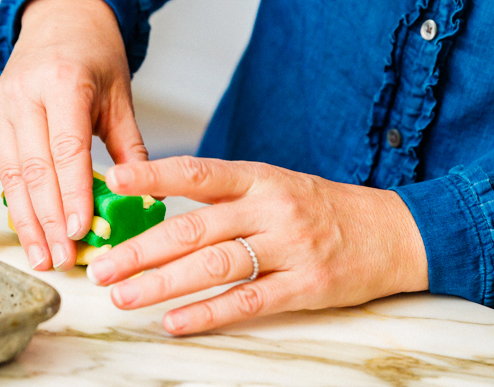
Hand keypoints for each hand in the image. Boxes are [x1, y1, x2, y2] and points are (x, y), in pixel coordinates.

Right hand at [0, 0, 147, 270]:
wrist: (62, 21)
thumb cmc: (95, 58)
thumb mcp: (120, 97)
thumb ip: (130, 148)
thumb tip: (144, 199)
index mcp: (63, 84)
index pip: (66, 149)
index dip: (72, 194)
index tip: (79, 231)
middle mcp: (24, 96)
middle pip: (34, 169)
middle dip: (48, 219)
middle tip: (61, 258)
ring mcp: (0, 108)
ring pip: (8, 175)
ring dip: (22, 221)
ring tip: (38, 257)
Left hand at [87, 156, 428, 334]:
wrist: (391, 230)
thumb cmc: (320, 207)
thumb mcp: (274, 186)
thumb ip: (224, 197)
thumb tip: (159, 208)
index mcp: (259, 178)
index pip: (198, 173)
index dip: (154, 176)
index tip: (113, 180)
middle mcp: (271, 208)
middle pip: (194, 229)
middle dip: (141, 250)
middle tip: (101, 267)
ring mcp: (289, 248)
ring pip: (214, 267)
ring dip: (163, 284)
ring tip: (124, 297)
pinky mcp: (306, 286)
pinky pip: (249, 301)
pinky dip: (208, 313)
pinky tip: (174, 321)